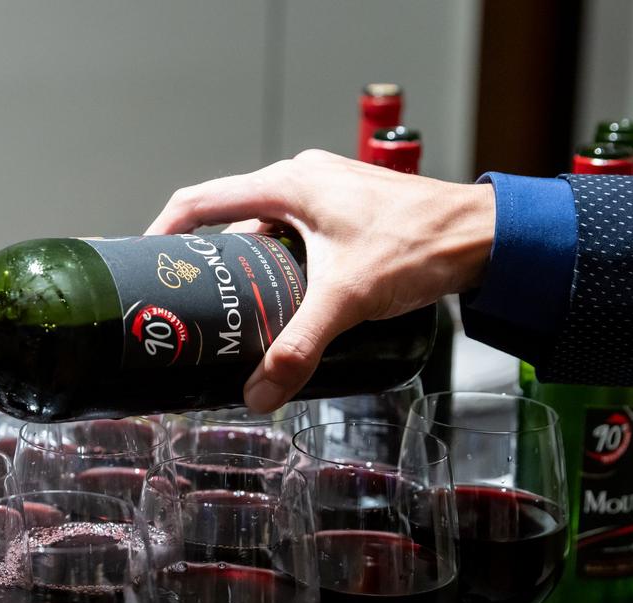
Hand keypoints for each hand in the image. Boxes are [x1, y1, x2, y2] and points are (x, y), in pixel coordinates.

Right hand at [146, 149, 494, 411]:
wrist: (487, 236)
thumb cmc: (422, 244)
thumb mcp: (347, 300)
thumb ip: (298, 348)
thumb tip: (258, 394)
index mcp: (289, 184)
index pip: (201, 200)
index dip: (164, 231)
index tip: (144, 263)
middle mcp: (303, 179)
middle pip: (231, 216)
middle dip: (206, 258)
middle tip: (191, 299)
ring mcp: (327, 192)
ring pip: (266, 228)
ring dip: (248, 264)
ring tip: (237, 309)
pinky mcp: (347, 210)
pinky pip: (295, 233)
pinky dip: (281, 263)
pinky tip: (289, 299)